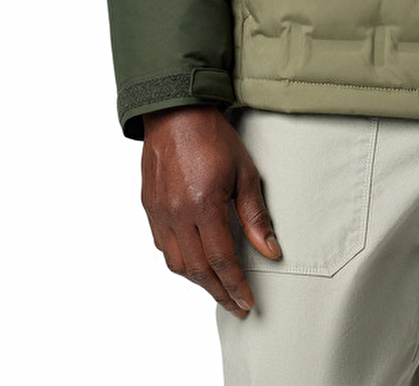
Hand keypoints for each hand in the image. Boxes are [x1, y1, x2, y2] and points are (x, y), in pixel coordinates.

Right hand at [141, 106, 281, 315]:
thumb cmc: (213, 137)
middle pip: (198, 269)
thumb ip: (255, 215)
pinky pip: (162, 246)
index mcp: (204, 204)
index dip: (235, 285)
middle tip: (236, 306)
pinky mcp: (149, 207)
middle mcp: (177, 213)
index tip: (247, 302)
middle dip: (219, 292)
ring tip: (218, 287)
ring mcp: (159, 212)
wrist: (176, 112)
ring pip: (176, 263)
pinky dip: (179, 260)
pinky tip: (194, 261)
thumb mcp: (245, 172)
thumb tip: (269, 251)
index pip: (221, 259)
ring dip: (198, 280)